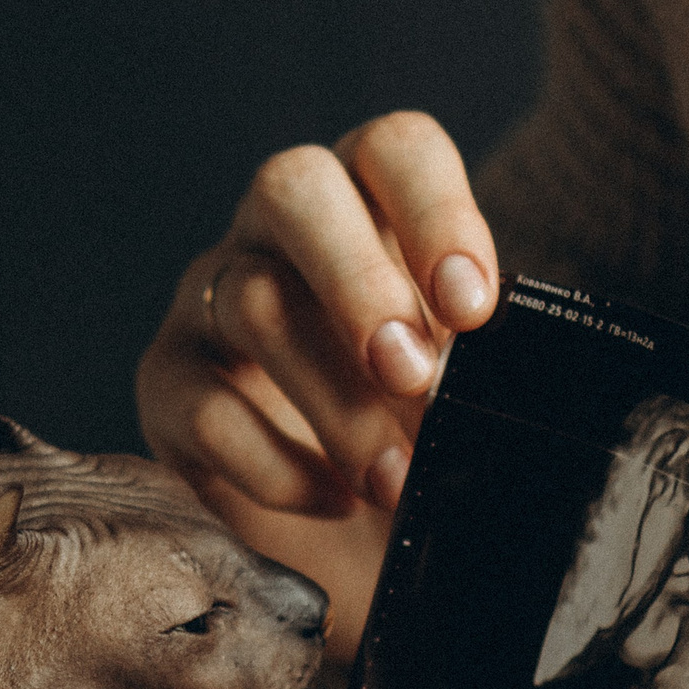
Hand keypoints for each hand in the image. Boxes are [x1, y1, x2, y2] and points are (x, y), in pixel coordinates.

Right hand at [136, 112, 498, 662]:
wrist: (348, 538)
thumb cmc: (421, 433)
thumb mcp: (470, 387)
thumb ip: (488, 363)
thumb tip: (522, 383)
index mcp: (369, 203)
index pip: (394, 150)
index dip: (436, 214)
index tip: (473, 309)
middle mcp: (280, 231)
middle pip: (293, 188)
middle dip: (358, 282)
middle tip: (412, 376)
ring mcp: (211, 298)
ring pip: (251, 300)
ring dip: (334, 398)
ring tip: (394, 478)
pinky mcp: (167, 384)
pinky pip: (204, 406)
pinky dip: (276, 463)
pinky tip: (334, 502)